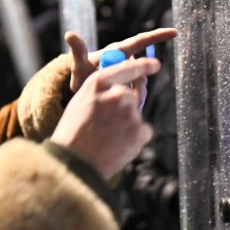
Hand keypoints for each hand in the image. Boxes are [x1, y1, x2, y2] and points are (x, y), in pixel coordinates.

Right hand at [50, 56, 161, 179]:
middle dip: (123, 108)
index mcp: (97, 84)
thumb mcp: (80, 103)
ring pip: (135, 115)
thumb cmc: (73, 134)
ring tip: (106, 138)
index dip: (142, 65)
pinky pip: (143, 131)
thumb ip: (102, 91)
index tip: (155, 65)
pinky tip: (117, 146)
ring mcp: (130, 113)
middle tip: (107, 125)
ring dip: (127, 125)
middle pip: (129, 96)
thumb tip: (123, 87)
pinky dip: (134, 139)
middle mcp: (117, 94)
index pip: (125, 68)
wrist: (73, 164)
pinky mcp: (139, 131)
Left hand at [65, 27, 177, 93]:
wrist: (82, 94)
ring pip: (142, 84)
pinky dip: (132, 101)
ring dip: (134, 94)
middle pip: (143, 69)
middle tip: (130, 92)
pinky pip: (138, 95)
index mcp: (119, 51)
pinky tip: (119, 106)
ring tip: (116, 99)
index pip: (141, 41)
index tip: (174, 32)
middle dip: (140, 81)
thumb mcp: (79, 66)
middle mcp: (128, 61)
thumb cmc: (80, 75)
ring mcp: (131, 75)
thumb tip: (69, 34)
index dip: (158, 36)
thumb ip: (78, 52)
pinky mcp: (132, 88)